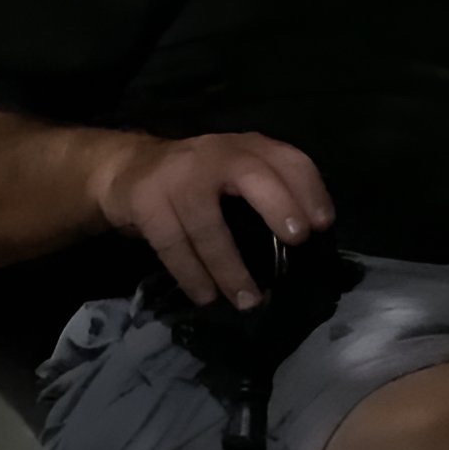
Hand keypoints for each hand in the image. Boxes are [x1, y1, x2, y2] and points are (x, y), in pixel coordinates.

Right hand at [92, 132, 334, 307]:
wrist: (125, 169)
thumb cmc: (198, 182)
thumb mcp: (235, 175)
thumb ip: (269, 192)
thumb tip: (310, 240)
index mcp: (246, 148)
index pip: (286, 158)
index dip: (308, 188)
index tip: (323, 224)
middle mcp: (213, 153)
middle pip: (249, 174)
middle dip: (277, 205)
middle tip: (297, 240)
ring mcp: (176, 176)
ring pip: (207, 223)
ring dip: (230, 267)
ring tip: (248, 301)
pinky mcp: (144, 200)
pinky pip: (171, 244)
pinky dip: (191, 275)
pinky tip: (206, 297)